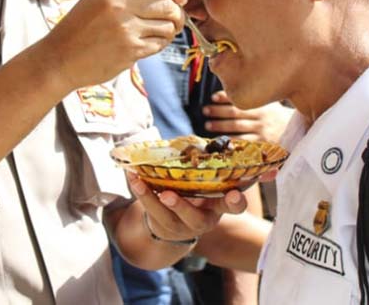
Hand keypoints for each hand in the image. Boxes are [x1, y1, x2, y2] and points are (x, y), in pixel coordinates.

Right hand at [44, 0, 185, 88]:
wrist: (60, 58)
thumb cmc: (80, 28)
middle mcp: (120, 6)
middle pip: (168, 3)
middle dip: (176, 12)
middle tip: (172, 18)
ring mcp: (126, 29)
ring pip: (168, 25)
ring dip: (169, 30)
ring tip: (156, 31)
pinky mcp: (130, 50)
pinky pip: (159, 44)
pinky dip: (159, 43)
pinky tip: (146, 43)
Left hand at [127, 172, 246, 242]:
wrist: (176, 224)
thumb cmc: (197, 194)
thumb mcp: (208, 185)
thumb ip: (211, 168)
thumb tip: (219, 142)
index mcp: (218, 206)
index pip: (234, 207)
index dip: (236, 202)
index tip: (235, 194)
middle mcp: (202, 220)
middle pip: (196, 219)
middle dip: (182, 207)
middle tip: (168, 195)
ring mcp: (181, 226)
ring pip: (166, 217)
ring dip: (151, 199)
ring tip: (139, 182)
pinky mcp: (162, 225)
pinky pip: (150, 211)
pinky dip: (140, 193)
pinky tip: (132, 178)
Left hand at [202, 91, 293, 142]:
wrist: (297, 132)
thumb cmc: (277, 116)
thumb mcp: (269, 104)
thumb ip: (254, 99)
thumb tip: (229, 92)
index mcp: (263, 104)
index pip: (241, 99)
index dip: (226, 97)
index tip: (213, 97)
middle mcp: (262, 116)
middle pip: (236, 112)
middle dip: (218, 111)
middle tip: (205, 110)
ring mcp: (262, 130)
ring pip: (237, 127)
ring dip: (221, 126)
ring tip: (208, 125)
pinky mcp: (262, 143)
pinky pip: (244, 141)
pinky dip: (232, 140)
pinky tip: (221, 139)